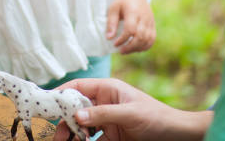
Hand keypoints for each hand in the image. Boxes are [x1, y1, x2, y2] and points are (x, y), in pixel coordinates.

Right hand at [52, 79, 212, 140]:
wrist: (178, 135)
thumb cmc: (157, 117)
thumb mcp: (129, 113)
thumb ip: (103, 113)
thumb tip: (77, 115)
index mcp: (108, 89)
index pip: (79, 87)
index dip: (62, 94)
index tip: (46, 105)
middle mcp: (105, 103)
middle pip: (76, 109)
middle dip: (64, 121)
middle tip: (56, 136)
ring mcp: (107, 120)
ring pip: (82, 127)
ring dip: (72, 135)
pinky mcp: (112, 137)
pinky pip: (92, 140)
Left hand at [106, 0, 155, 53]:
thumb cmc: (122, 1)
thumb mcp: (113, 8)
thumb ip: (111, 23)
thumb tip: (109, 38)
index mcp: (133, 11)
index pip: (131, 29)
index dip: (123, 39)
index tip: (115, 44)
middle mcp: (144, 17)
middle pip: (140, 36)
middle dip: (130, 47)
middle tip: (120, 51)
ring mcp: (150, 21)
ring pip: (148, 39)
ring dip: (137, 48)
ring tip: (126, 51)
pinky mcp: (153, 24)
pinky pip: (152, 38)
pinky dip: (145, 46)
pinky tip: (136, 48)